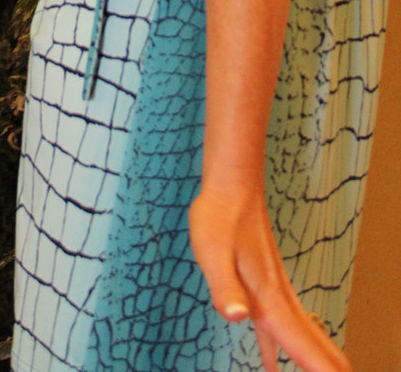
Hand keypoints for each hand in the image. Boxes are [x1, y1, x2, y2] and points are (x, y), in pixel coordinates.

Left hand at [190, 186, 350, 371]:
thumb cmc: (219, 217)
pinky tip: (271, 363)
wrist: (232, 186)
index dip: (318, 367)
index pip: (298, 343)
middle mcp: (276, 297)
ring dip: (316, 357)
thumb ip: (225, 287)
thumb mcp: (212, 253)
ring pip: (302, 333)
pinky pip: (281, 325)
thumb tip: (239, 317)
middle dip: (328, 365)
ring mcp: (273, 290)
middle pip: (311, 342)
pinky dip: (286, 346)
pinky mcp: (264, 285)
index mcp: (267, 297)